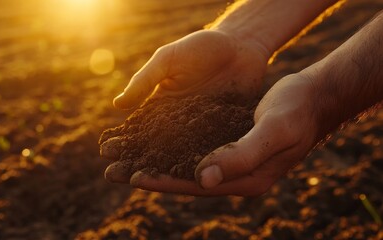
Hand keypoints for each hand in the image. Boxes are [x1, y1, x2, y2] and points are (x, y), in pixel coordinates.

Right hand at [102, 29, 270, 187]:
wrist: (242, 46)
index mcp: (161, 106)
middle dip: (133, 162)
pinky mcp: (224, 135)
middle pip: (153, 149)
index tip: (104, 152)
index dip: (121, 140)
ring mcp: (201, 132)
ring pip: (178, 158)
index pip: (137, 128)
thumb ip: (145, 81)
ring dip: (160, 172)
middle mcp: (178, 124)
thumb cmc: (202, 47)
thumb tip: (117, 105)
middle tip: (113, 176)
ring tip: (141, 184)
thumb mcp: (168, 60)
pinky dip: (198, 166)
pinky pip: (210, 153)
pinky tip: (187, 180)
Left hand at [128, 73, 324, 195]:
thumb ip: (241, 155)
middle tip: (115, 173)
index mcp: (247, 179)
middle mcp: (235, 174)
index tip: (134, 177)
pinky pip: (194, 146)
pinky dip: (172, 145)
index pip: (197, 185)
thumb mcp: (274, 131)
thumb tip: (203, 179)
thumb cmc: (297, 111)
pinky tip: (154, 140)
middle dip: (151, 175)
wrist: (312, 97)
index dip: (165, 181)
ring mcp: (231, 159)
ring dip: (156, 160)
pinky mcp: (228, 141)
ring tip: (126, 159)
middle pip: (185, 178)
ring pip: (185, 163)